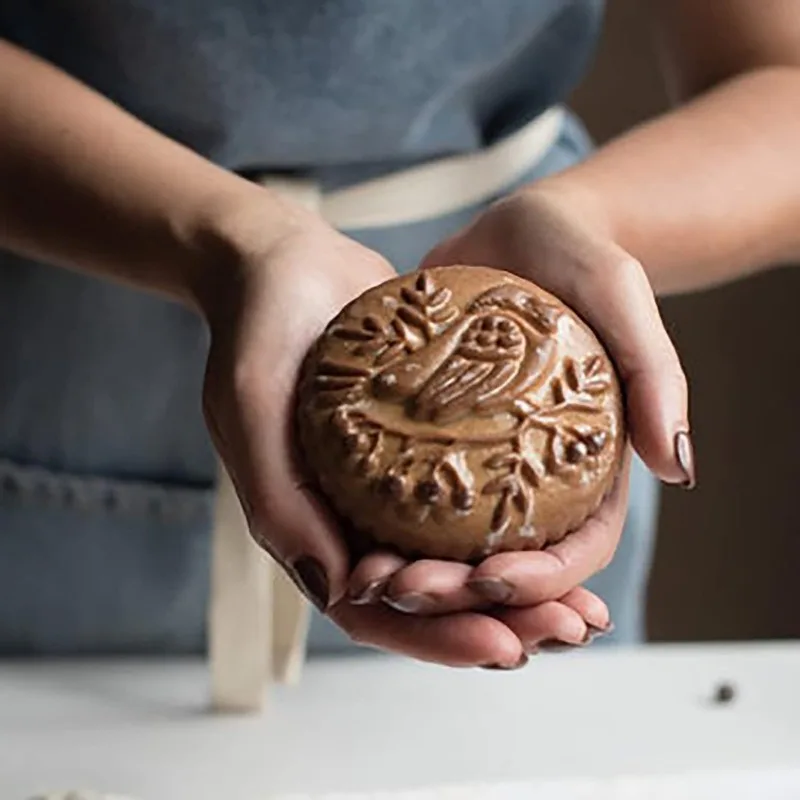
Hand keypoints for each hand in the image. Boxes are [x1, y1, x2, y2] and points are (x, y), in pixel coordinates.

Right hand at [198, 199, 610, 667]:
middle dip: (501, 622)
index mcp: (310, 527)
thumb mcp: (250, 405)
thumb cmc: (256, 330)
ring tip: (588, 605)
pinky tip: (573, 528)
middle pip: (433, 598)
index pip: (374, 611)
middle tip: (572, 628)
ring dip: (523, 588)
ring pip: (462, 558)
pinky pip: (476, 497)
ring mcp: (392, 485)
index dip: (439, 637)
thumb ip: (278, 500)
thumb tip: (341, 591)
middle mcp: (354, 518)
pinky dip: (520, 524)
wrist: (283, 262)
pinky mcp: (426, 446)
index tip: (504, 644)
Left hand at [406, 182, 692, 611]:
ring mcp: (480, 461)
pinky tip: (341, 530)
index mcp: (590, 467)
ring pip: (448, 545)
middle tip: (406, 585)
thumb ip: (654, 374)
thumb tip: (679, 466)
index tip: (491, 579)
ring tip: (366, 576)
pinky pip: (402, 494)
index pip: (575, 550)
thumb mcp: (619, 297)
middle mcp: (534, 477)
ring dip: (412, 572)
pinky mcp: (433, 438)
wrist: (516, 229)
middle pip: (503, 564)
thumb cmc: (578, 257)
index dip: (540, 582)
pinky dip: (377, 523)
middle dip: (461, 595)